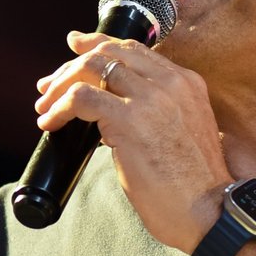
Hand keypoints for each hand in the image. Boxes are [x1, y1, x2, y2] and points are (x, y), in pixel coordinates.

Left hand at [33, 32, 228, 252]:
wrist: (210, 212)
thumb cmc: (193, 187)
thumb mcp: (182, 132)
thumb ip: (156, 113)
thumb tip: (111, 115)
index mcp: (186, 83)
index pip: (134, 49)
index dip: (98, 43)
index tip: (75, 45)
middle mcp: (171, 83)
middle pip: (109, 52)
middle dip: (72, 65)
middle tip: (49, 86)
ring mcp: (151, 98)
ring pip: (92, 68)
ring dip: (60, 86)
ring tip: (45, 107)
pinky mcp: (130, 119)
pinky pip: (81, 97)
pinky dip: (59, 107)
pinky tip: (50, 123)